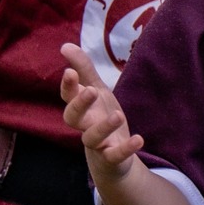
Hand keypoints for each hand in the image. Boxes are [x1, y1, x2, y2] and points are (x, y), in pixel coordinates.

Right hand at [59, 44, 144, 174]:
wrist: (112, 157)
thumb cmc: (100, 117)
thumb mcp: (96, 90)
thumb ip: (83, 69)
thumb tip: (65, 46)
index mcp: (80, 108)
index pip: (67, 97)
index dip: (68, 86)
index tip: (70, 72)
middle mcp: (84, 126)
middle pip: (73, 118)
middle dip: (80, 104)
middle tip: (92, 91)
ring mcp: (96, 143)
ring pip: (92, 137)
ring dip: (104, 127)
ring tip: (118, 115)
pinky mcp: (110, 158)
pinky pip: (115, 155)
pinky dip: (125, 149)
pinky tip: (138, 139)